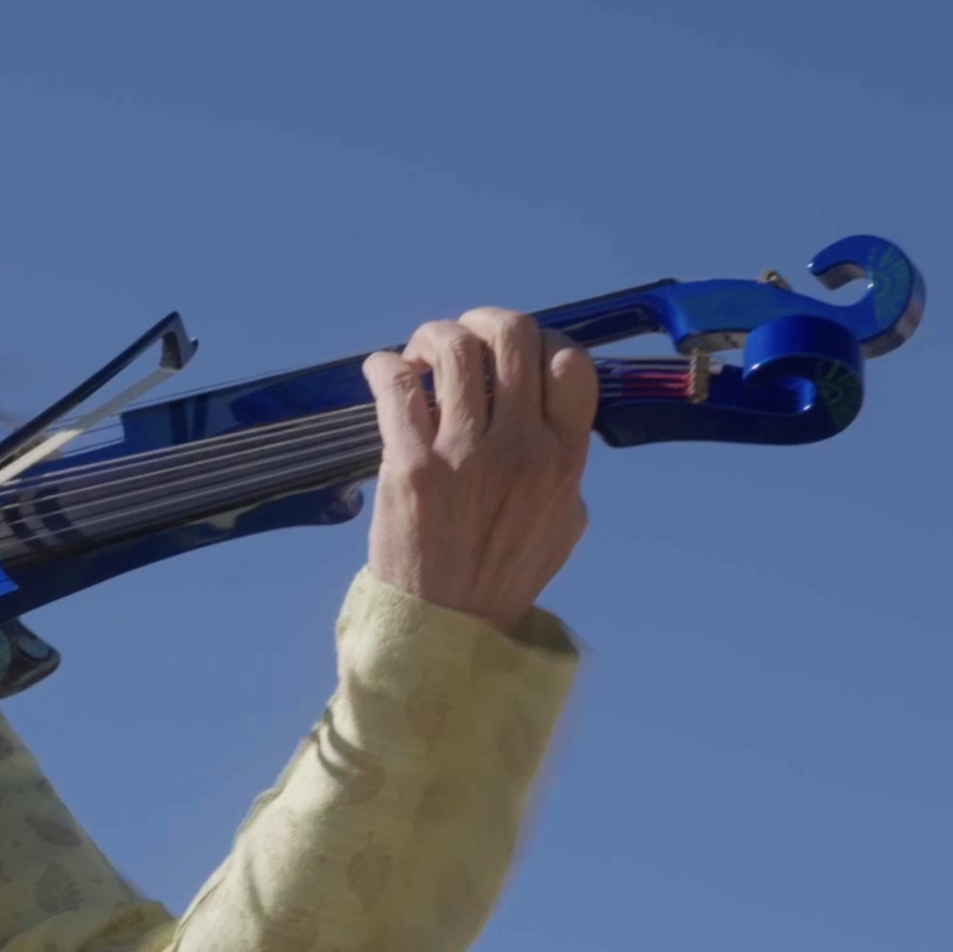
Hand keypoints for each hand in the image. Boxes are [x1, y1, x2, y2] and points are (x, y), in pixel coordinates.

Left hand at [360, 307, 597, 631]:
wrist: (448, 629)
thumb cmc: (502, 576)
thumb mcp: (562, 523)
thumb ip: (565, 468)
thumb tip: (554, 420)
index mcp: (564, 459)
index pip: (569, 363)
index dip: (540, 341)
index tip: (511, 356)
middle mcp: (521, 449)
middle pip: (513, 336)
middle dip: (483, 322)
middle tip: (460, 342)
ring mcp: (465, 456)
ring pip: (455, 348)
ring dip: (433, 338)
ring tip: (420, 358)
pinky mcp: (411, 466)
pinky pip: (397, 386)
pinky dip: (385, 365)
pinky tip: (383, 372)